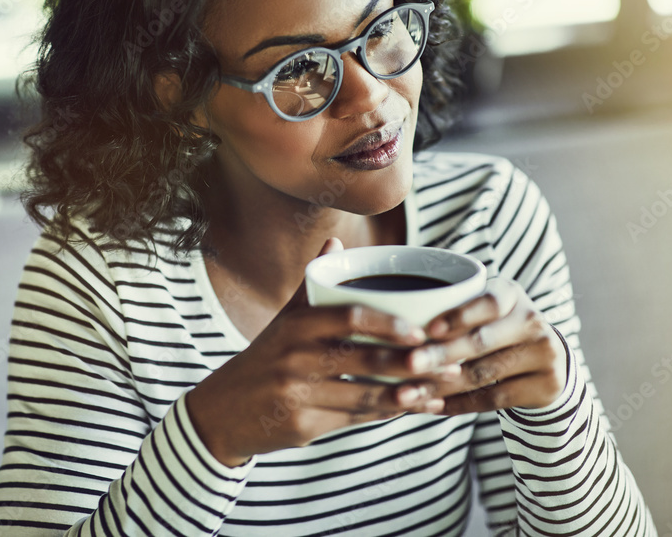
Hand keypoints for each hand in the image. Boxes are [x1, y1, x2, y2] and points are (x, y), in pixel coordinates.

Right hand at [186, 238, 447, 466]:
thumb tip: (336, 243)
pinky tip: (413, 408)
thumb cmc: (264, 360)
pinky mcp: (302, 427)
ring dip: (408, 394)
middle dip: (411, 363)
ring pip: (366, 395)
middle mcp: (294, 358)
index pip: (348, 317)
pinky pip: (355, 420)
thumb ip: (313, 286)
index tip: (420, 330)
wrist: (222, 411)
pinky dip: (388, 415)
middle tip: (448, 361)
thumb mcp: (283, 321)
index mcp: (295, 326)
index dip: (388, 325)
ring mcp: (297, 394)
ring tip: (440, 388)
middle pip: (364, 360)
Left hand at [408, 277, 568, 414]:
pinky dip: (460, 404)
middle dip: (441, 354)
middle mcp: (532, 321)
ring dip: (442, 385)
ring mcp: (544, 354)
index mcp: (511, 294)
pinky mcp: (545, 386)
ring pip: (483, 373)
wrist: (547, 359)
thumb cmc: (493, 327)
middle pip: (481, 341)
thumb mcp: (482, 309)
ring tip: (409, 392)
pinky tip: (434, 406)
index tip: (429, 329)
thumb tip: (395, 325)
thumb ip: (451, 310)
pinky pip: (494, 399)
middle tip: (408, 363)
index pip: (488, 302)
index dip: (460, 316)